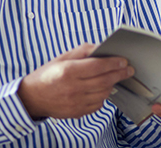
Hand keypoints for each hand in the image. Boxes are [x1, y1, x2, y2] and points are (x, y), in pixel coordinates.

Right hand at [18, 43, 133, 119]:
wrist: (32, 98)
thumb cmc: (48, 75)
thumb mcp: (62, 58)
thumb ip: (83, 51)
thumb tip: (101, 47)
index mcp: (68, 71)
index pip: (98, 66)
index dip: (114, 63)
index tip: (124, 60)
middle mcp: (72, 88)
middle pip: (104, 81)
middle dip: (120, 74)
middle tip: (129, 70)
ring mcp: (75, 102)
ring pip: (103, 94)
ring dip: (112, 85)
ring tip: (115, 78)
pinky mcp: (76, 112)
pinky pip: (97, 104)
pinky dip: (102, 96)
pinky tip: (102, 89)